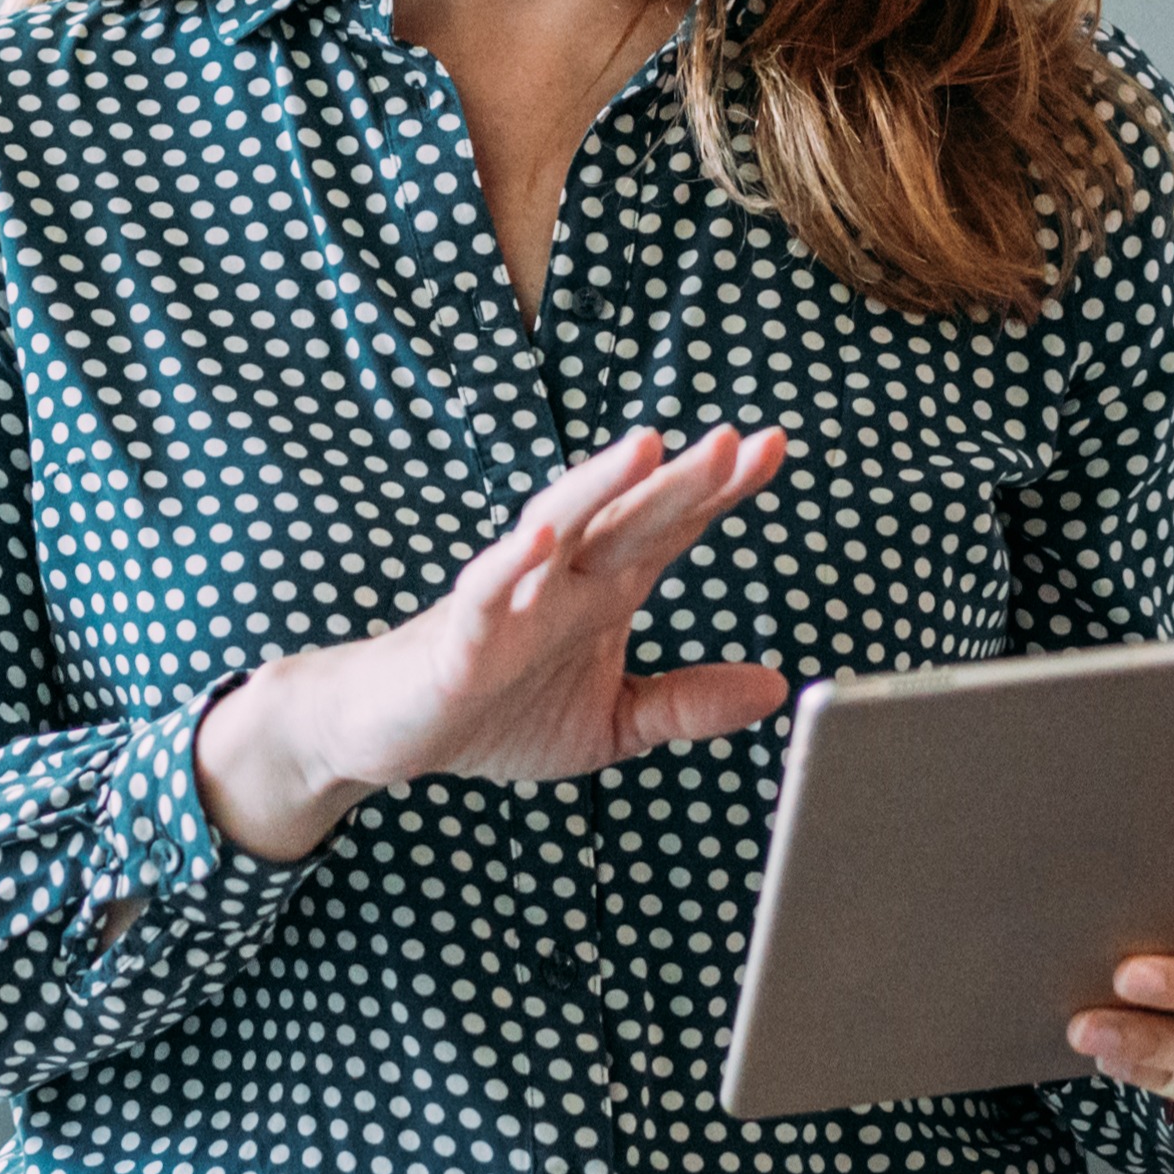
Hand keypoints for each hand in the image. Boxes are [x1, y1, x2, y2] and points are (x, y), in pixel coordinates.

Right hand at [190, 427, 796, 861]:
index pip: (672, 528)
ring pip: (561, 526)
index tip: (773, 448)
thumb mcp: (613, 721)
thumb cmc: (500, 711)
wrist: (395, 733)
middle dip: (682, 479)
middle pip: (631, 516)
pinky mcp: (461, 633)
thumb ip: (687, 702)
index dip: (720, 490)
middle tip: (737, 439)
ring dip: (601, 485)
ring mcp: (512, 596)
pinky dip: (511, 561)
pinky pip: (487, 588)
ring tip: (648, 447)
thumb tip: (778, 688)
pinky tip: (542, 533)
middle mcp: (564, 576)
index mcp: (605, 589)